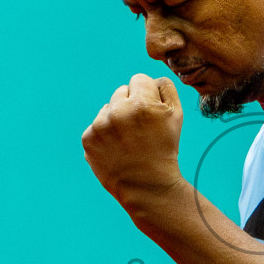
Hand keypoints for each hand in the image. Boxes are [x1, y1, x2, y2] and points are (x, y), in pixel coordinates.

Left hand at [81, 73, 184, 204]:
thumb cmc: (165, 148)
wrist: (147, 185)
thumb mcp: (176, 115)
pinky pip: (96, 125)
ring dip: (116, 118)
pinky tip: (116, 148)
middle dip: (131, 104)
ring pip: (108, 108)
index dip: (148, 95)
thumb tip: (150, 78)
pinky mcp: (87, 139)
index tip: (151, 113)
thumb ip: (166, 87)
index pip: (139, 79)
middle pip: (121, 90)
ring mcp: (100, 126)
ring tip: (129, 140)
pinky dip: (105, 134)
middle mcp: (118, 112)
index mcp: (142, 103)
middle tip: (140, 129)